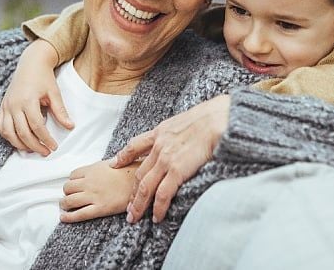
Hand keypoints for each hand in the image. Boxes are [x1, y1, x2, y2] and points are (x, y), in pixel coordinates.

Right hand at [0, 39, 72, 155]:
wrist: (30, 63)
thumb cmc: (44, 77)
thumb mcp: (54, 92)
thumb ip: (60, 111)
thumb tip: (70, 126)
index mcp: (28, 100)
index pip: (36, 126)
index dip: (45, 138)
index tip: (54, 147)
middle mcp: (14, 104)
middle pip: (22, 132)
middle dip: (34, 145)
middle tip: (46, 152)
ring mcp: (6, 106)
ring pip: (9, 132)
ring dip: (20, 144)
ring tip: (33, 149)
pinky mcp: (2, 106)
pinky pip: (0, 126)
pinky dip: (8, 136)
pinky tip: (19, 141)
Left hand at [60, 159, 140, 221]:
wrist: (141, 181)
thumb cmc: (130, 171)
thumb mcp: (113, 162)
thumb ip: (100, 167)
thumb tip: (95, 170)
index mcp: (93, 169)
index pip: (73, 175)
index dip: (72, 181)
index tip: (74, 185)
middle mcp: (90, 182)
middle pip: (68, 187)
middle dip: (67, 192)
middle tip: (70, 196)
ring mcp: (93, 196)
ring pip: (69, 201)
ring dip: (64, 204)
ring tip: (65, 207)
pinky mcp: (99, 208)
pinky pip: (79, 214)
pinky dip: (68, 217)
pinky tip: (64, 218)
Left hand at [110, 94, 230, 223]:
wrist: (218, 119)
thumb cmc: (212, 115)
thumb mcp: (187, 117)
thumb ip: (179, 129)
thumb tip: (186, 132)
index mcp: (161, 131)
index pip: (135, 145)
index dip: (123, 156)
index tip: (115, 164)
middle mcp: (159, 146)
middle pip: (138, 173)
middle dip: (131, 192)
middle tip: (128, 205)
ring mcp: (166, 160)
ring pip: (145, 187)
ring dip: (138, 204)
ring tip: (134, 217)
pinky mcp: (177, 171)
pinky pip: (163, 194)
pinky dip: (158, 208)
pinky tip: (156, 217)